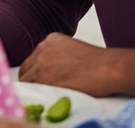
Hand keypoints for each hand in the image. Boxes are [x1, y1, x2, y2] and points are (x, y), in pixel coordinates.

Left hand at [18, 33, 134, 97]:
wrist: (107, 67)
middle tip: (40, 90)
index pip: (35, 57)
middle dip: (31, 78)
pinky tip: (46, 97)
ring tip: (45, 95)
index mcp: (50, 39)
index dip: (37, 70)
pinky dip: (37, 93)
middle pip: (27, 66)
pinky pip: (33, 87)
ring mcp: (41, 61)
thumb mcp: (73, 49)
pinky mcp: (44, 76)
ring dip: (34, 86)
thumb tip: (54, 69)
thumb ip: (59, 55)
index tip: (41, 78)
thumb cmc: (98, 63)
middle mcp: (42, 47)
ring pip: (27, 77)